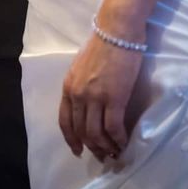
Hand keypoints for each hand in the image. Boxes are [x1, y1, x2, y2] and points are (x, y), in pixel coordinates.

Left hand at [59, 17, 144, 162]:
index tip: (77, 150)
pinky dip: (118, 139)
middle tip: (101, 155)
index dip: (70, 138)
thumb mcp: (79, 68)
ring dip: (104, 147)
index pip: (64, 120)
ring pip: (95, 133)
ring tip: (113, 152)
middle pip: (80, 130)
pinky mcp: (114, 98)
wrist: (115, 33)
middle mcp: (77, 94)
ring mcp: (95, 97)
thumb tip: (84, 104)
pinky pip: (113, 127)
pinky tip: (123, 142)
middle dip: (90, 147)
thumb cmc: (99, 46)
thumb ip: (78, 86)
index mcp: (67, 87)